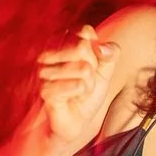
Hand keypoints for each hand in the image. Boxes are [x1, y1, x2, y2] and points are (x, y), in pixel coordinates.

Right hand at [34, 25, 115, 150]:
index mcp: (60, 44)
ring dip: (87, 86)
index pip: (85, 33)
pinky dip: (81, 94)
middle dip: (92, 70)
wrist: (72, 122)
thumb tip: (102, 47)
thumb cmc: (85, 94)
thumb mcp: (104, 71)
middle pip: (84, 48)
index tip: (90, 67)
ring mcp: (44, 71)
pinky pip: (79, 84)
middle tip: (83, 83)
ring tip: (76, 93)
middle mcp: (48, 54)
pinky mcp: (45, 89)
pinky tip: (70, 99)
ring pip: (84, 68)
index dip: (95, 53)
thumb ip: (110, 53)